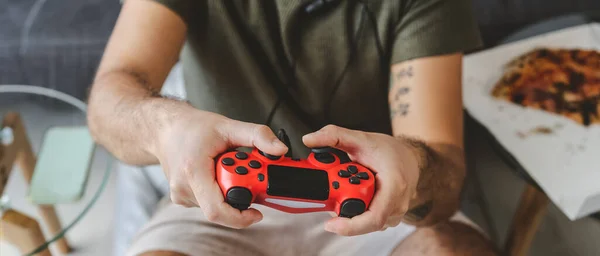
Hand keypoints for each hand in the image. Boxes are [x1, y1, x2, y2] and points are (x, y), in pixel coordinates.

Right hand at [156, 110, 287, 228]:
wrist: (166, 129)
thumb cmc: (193, 128)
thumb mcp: (229, 126)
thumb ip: (258, 136)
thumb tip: (280, 151)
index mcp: (193, 172)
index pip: (217, 210)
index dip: (241, 217)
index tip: (258, 211)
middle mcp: (184, 188)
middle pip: (222, 207)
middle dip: (240, 193)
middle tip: (245, 170)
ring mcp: (181, 196)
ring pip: (217, 206)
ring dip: (230, 190)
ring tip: (227, 166)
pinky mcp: (183, 199)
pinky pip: (209, 203)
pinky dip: (220, 191)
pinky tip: (217, 173)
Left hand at [302, 125, 419, 235]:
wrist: (410, 157)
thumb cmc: (390, 150)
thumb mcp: (361, 138)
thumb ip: (334, 135)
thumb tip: (308, 139)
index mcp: (393, 186)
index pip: (373, 218)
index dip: (350, 226)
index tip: (330, 224)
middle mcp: (397, 204)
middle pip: (365, 222)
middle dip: (343, 212)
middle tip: (330, 196)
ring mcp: (395, 213)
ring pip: (366, 223)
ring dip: (349, 212)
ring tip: (342, 192)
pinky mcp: (390, 217)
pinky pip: (369, 221)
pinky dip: (356, 211)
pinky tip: (350, 197)